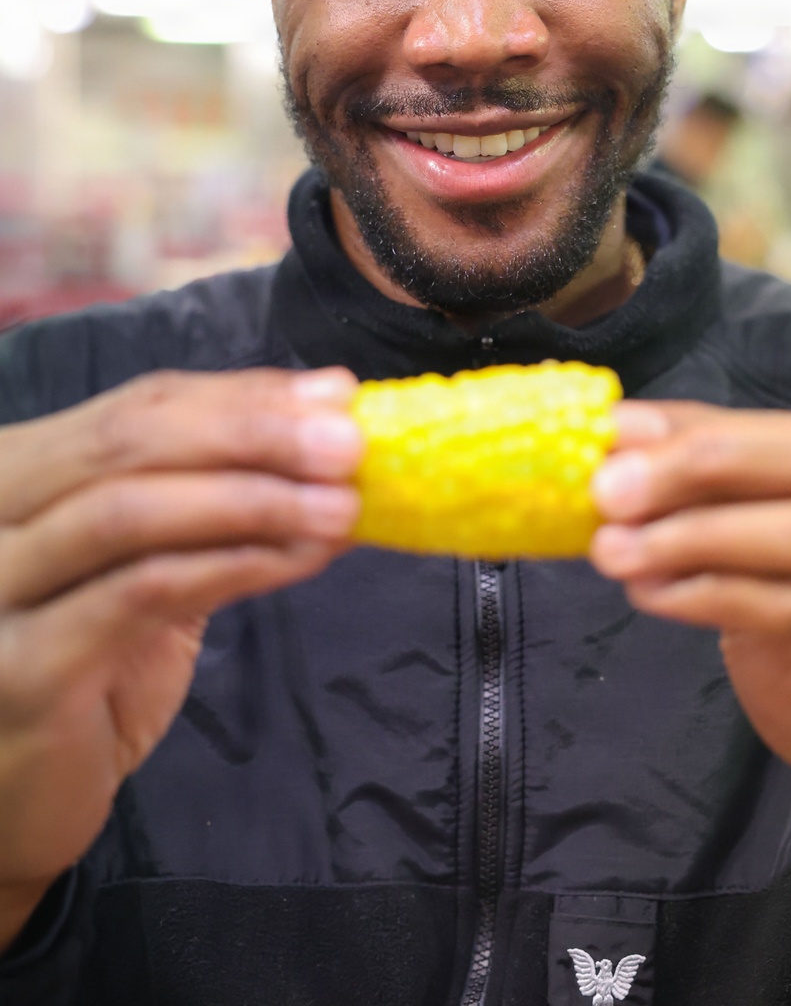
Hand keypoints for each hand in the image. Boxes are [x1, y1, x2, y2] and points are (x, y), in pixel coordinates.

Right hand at [0, 367, 361, 949]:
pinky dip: (231, 565)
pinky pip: (141, 593)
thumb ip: (211, 497)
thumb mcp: (147, 564)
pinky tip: (299, 560)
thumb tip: (324, 420)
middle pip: (128, 440)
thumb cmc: (90, 671)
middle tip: (349, 444)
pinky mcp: (22, 668)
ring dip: (254, 499)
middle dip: (254, 434)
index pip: (138, 405)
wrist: (13, 802)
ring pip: (130, 510)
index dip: (242, 396)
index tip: (335, 395)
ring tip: (341, 505)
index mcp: (19, 471)